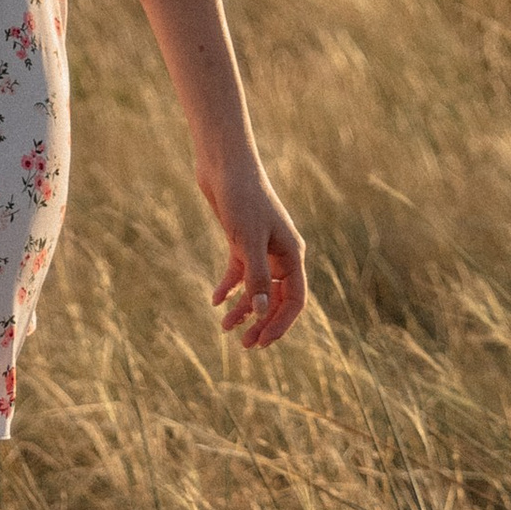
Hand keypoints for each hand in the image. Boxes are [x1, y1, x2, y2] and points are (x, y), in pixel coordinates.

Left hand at [198, 149, 306, 349]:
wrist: (224, 165)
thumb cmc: (241, 199)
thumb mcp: (247, 241)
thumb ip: (256, 277)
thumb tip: (262, 311)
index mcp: (292, 254)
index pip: (295, 300)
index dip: (281, 324)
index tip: (262, 342)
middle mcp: (280, 254)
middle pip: (277, 298)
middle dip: (263, 322)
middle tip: (244, 344)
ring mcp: (260, 248)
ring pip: (256, 287)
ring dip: (244, 308)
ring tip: (224, 327)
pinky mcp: (240, 240)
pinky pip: (239, 272)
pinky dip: (228, 287)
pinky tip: (214, 300)